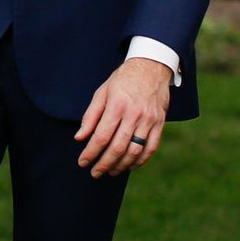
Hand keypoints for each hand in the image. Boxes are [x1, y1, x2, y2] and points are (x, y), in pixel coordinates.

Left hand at [77, 58, 169, 175]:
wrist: (152, 67)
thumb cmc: (122, 80)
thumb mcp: (102, 92)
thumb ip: (90, 116)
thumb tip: (79, 137)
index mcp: (117, 106)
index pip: (101, 136)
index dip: (91, 153)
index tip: (82, 162)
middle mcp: (134, 114)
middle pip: (117, 147)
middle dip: (104, 164)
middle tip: (94, 173)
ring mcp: (149, 120)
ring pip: (134, 151)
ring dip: (121, 165)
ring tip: (110, 172)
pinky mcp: (159, 123)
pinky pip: (151, 148)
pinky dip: (140, 161)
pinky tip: (130, 166)